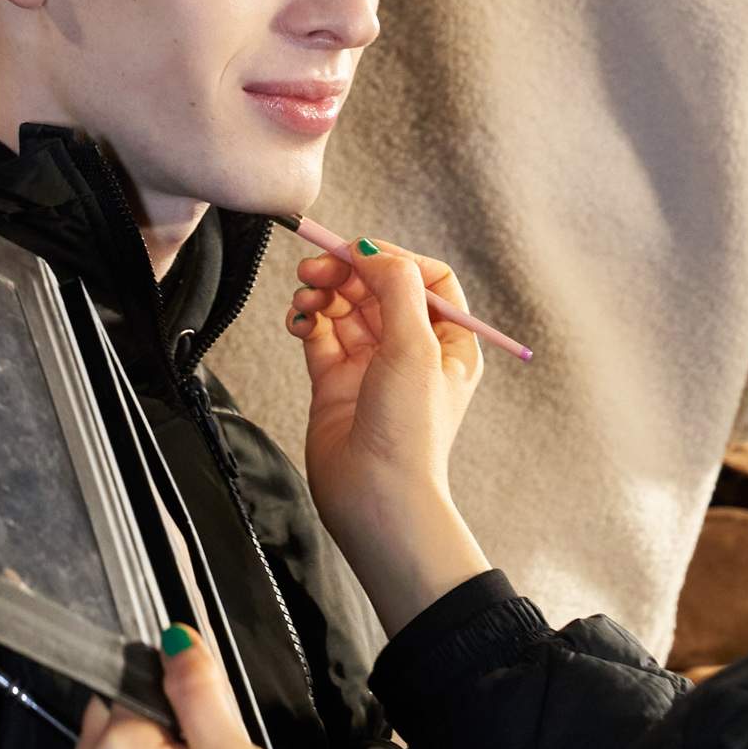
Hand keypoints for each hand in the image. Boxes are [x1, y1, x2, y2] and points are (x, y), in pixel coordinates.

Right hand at [286, 239, 487, 634]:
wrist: (375, 498)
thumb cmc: (409, 434)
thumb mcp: (416, 346)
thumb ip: (397, 287)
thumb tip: (373, 251)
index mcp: (448, 343)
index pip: (426, 279)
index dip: (393, 260)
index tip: (360, 254)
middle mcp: (412, 352)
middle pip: (379, 289)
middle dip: (348, 271)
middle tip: (318, 266)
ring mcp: (372, 366)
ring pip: (345, 308)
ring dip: (324, 292)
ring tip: (306, 293)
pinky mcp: (336, 382)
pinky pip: (320, 335)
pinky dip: (308, 319)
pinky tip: (299, 320)